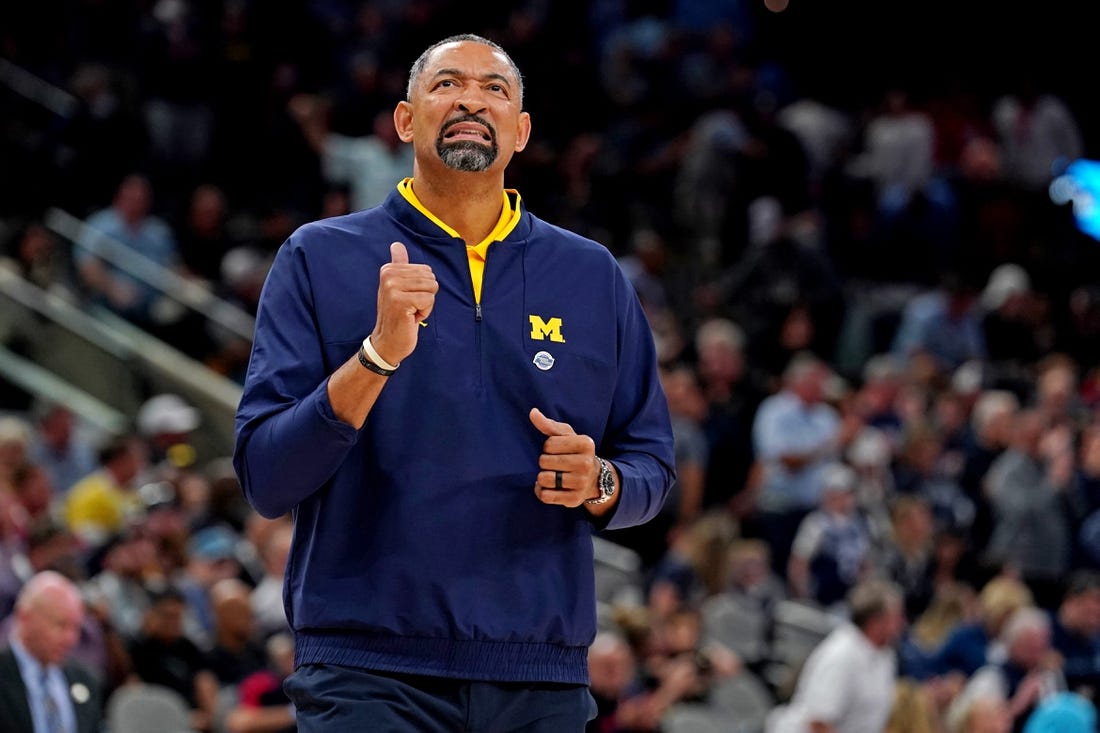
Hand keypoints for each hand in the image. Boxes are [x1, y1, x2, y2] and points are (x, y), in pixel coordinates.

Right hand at [371, 242, 437, 364]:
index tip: (406, 298)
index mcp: (388, 269)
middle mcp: (389, 275)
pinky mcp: (400, 301)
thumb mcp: (396, 287)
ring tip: (410, 311)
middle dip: (425, 296)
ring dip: (425, 304)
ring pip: (431, 289)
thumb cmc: (396, 315)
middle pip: (430, 278)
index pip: (426, 270)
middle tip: (409, 307)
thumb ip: (399, 265)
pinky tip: (410, 318)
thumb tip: (397, 244)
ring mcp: (393, 288)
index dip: (422, 288)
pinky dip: (424, 312)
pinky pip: (429, 300)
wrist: (387, 342)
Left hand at [530, 408, 599, 507]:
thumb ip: (548, 425)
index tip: (557, 450)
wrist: (594, 478)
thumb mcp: (567, 436)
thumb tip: (532, 412)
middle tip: (554, 464)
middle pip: (545, 461)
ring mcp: (581, 483)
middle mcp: (587, 463)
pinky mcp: (574, 500)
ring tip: (551, 475)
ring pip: (544, 479)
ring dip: (542, 477)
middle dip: (545, 462)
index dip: (548, 447)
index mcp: (585, 443)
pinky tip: (548, 487)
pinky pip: (546, 496)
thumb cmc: (575, 452)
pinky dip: (541, 491)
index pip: (549, 444)